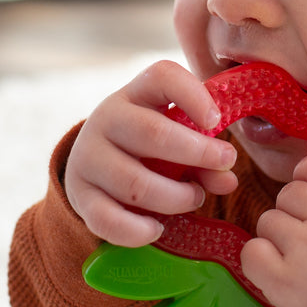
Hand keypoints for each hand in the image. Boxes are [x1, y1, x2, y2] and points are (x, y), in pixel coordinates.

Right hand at [65, 60, 238, 246]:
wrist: (96, 161)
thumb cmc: (150, 142)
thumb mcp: (178, 135)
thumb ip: (206, 154)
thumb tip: (227, 179)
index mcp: (136, 92)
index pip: (163, 76)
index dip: (194, 96)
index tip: (217, 121)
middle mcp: (107, 118)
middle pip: (154, 133)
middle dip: (198, 153)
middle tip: (224, 165)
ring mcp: (88, 157)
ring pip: (136, 184)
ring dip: (176, 198)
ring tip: (195, 197)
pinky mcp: (79, 195)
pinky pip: (108, 220)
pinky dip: (139, 230)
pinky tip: (158, 228)